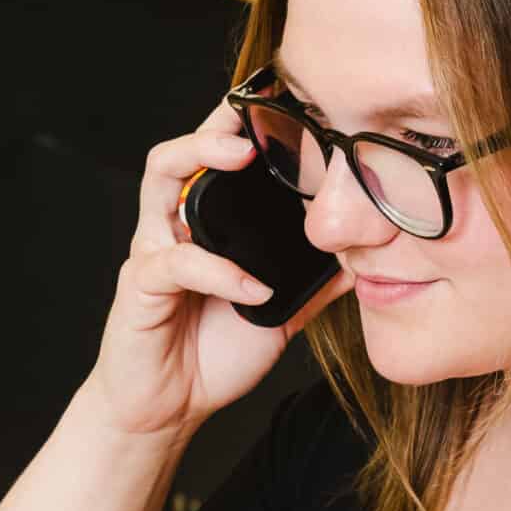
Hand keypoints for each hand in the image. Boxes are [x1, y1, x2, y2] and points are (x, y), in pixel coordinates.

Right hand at [84, 101, 354, 440]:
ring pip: (161, 181)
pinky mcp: (141, 288)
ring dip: (198, 157)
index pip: (217, 160)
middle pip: (180, 150)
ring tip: (238, 153)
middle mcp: (173, 227)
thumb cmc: (213, 352)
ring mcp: (153, 252)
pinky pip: (176, 264)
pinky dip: (219, 271)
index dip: (243, 126)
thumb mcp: (281, 310)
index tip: (286, 102)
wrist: (168, 408)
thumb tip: (369, 256)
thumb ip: (315, 280)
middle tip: (255, 113)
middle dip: (216, 123)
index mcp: (205, 226)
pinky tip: (252, 287)